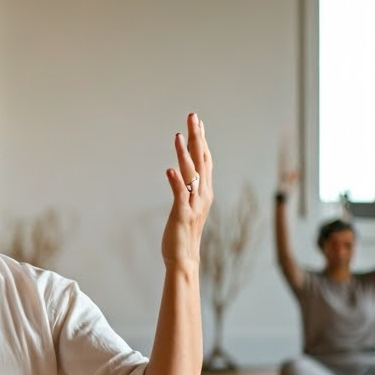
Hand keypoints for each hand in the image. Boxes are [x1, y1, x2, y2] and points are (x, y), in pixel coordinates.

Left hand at [161, 113, 212, 268]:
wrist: (184, 259)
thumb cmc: (183, 232)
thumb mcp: (188, 205)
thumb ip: (188, 188)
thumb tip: (182, 171)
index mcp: (204, 191)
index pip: (205, 159)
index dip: (201, 140)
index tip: (197, 121)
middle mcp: (202, 194)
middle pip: (201, 160)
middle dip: (196, 137)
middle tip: (192, 116)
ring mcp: (193, 204)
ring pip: (191, 174)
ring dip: (184, 154)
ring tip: (178, 135)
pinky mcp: (182, 215)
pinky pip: (179, 195)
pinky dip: (176, 181)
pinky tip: (169, 169)